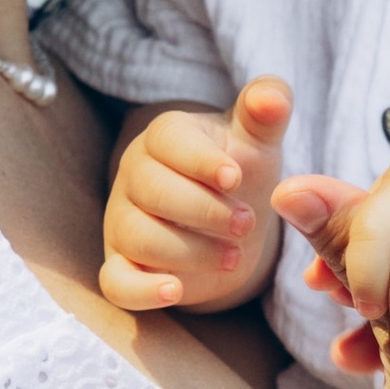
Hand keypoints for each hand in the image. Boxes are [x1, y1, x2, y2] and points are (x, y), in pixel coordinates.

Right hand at [99, 78, 289, 312]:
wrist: (226, 227)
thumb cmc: (238, 176)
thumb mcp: (257, 142)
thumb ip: (267, 111)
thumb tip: (273, 97)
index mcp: (165, 138)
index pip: (168, 140)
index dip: (200, 161)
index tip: (235, 178)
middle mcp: (135, 177)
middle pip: (152, 191)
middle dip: (204, 211)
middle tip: (247, 223)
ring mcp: (123, 223)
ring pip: (140, 238)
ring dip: (191, 252)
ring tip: (234, 256)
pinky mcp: (122, 267)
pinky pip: (116, 283)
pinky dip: (142, 291)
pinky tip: (175, 291)